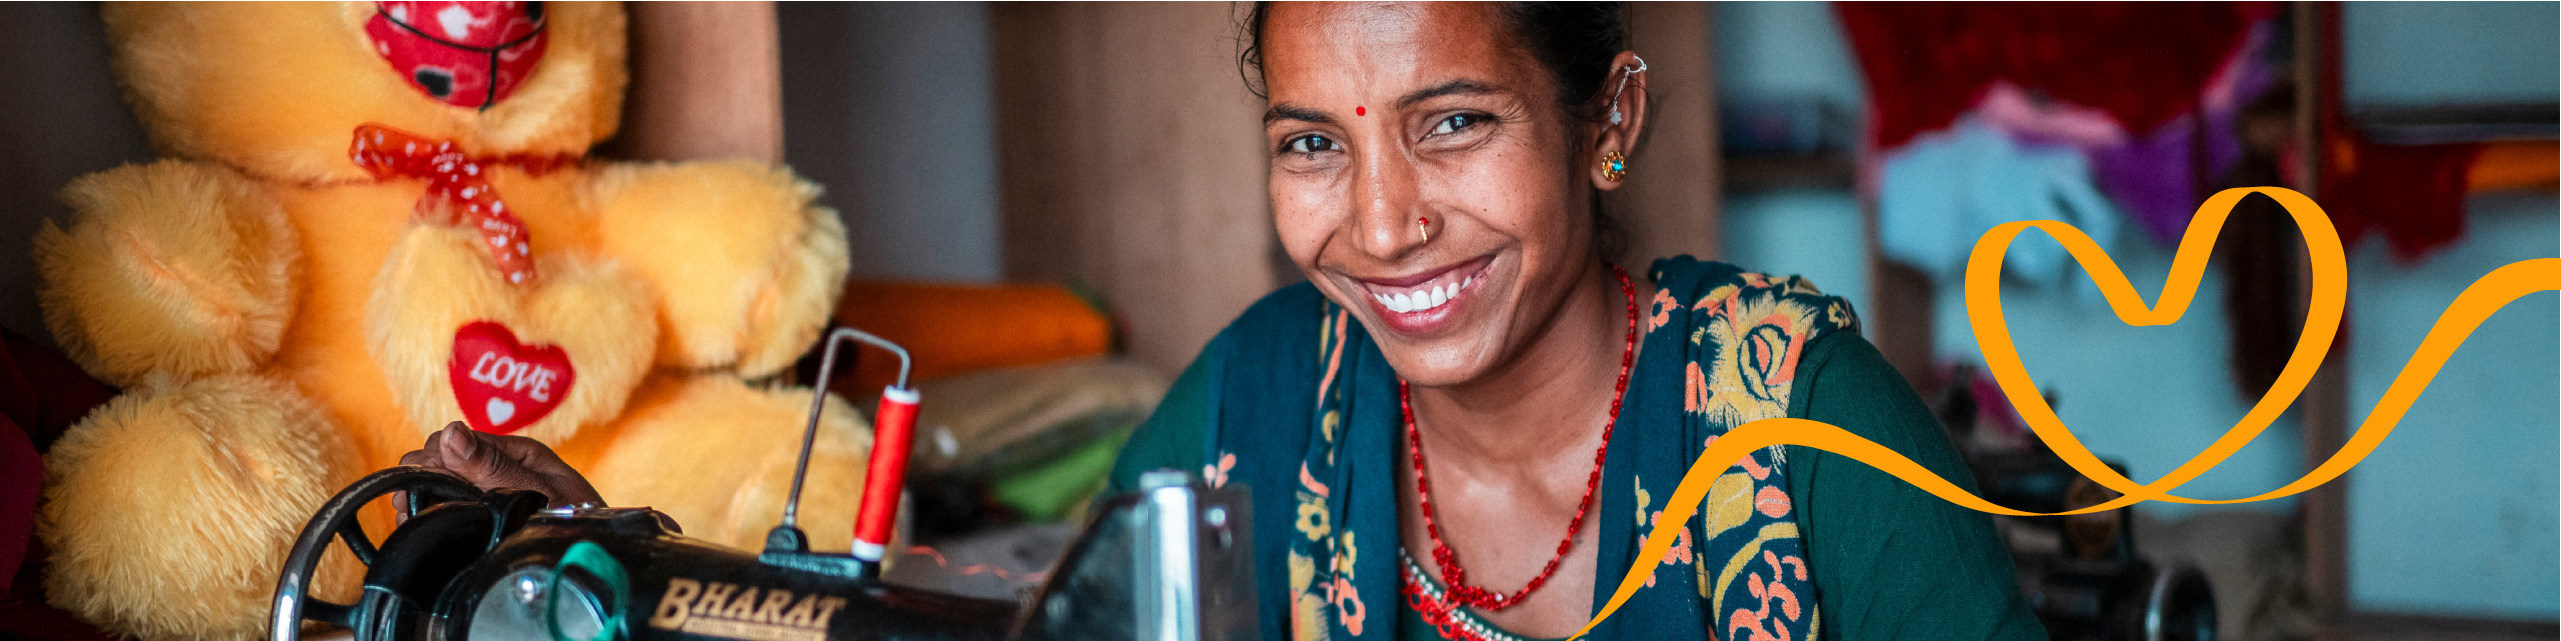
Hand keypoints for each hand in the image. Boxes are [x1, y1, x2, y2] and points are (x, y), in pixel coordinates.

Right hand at [395, 422, 605, 517]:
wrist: (601, 554)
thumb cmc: (581, 521)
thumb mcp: (540, 493)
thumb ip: (495, 467)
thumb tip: (452, 433)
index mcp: (515, 452)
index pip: (453, 440)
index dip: (428, 463)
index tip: (415, 492)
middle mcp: (502, 465)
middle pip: (443, 458)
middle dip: (422, 479)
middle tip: (411, 511)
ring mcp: (496, 487)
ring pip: (444, 481)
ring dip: (425, 496)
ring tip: (417, 522)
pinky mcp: (493, 510)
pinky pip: (454, 502)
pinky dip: (436, 511)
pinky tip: (430, 528)